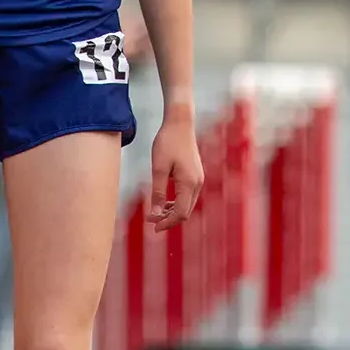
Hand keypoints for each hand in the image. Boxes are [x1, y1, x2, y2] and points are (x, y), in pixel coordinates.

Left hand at [147, 111, 203, 229]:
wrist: (180, 123)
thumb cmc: (167, 143)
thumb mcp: (158, 169)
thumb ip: (158, 193)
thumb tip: (155, 214)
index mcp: (189, 183)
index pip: (180, 213)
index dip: (167, 223)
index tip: (152, 226)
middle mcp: (197, 183)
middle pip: (186, 211)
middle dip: (170, 219)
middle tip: (151, 222)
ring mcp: (198, 178)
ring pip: (187, 204)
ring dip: (173, 212)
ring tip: (156, 213)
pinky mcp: (195, 174)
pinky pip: (188, 195)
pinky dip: (177, 202)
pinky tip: (165, 201)